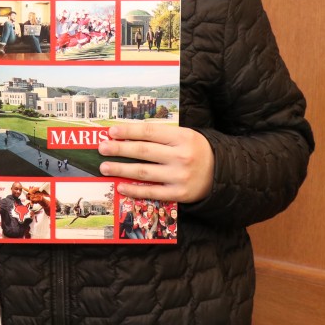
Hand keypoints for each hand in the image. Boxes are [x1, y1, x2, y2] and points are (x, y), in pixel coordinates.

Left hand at [98, 123, 212, 202]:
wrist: (221, 173)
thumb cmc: (196, 151)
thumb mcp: (185, 136)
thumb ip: (161, 135)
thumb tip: (128, 134)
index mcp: (182, 137)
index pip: (149, 132)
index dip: (128, 131)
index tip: (111, 131)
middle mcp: (181, 156)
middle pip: (143, 151)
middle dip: (119, 149)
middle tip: (102, 148)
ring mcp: (179, 176)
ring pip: (144, 172)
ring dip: (121, 169)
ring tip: (105, 166)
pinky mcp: (179, 194)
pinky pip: (151, 191)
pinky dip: (134, 189)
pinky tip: (120, 185)